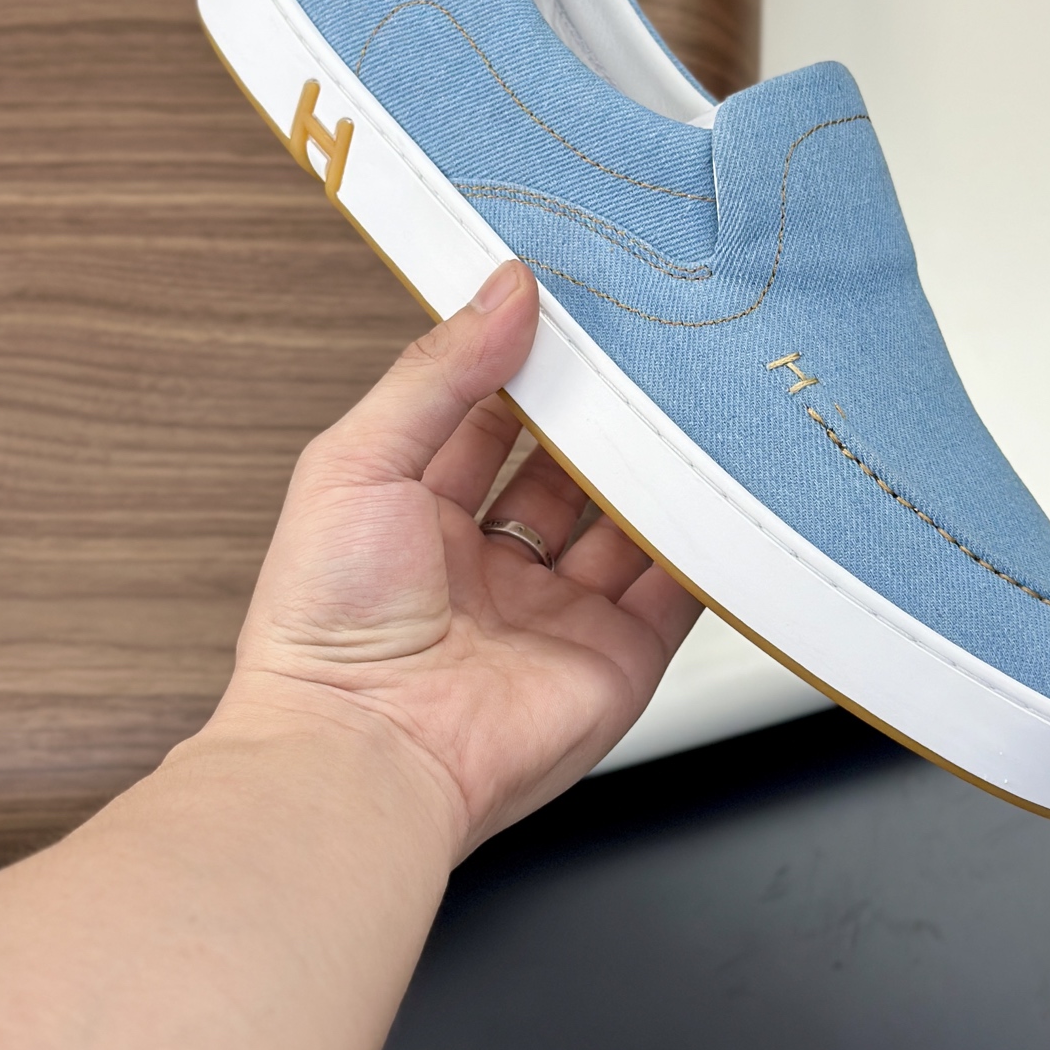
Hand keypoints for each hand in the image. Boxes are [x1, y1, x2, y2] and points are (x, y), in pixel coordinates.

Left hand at [221, 260, 700, 859]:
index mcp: (416, 515)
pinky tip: (725, 491)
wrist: (365, 759)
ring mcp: (557, 612)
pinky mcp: (617, 658)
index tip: (573, 307)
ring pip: (630, 521)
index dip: (529, 363)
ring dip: (659, 469)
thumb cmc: (325, 630)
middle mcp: (490, 565)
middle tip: (648, 350)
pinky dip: (706, 546)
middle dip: (606, 413)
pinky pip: (679, 592)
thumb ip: (436, 375)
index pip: (490, 416)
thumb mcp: (357, 462)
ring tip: (694, 403)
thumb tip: (504, 291)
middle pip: (570, 466)